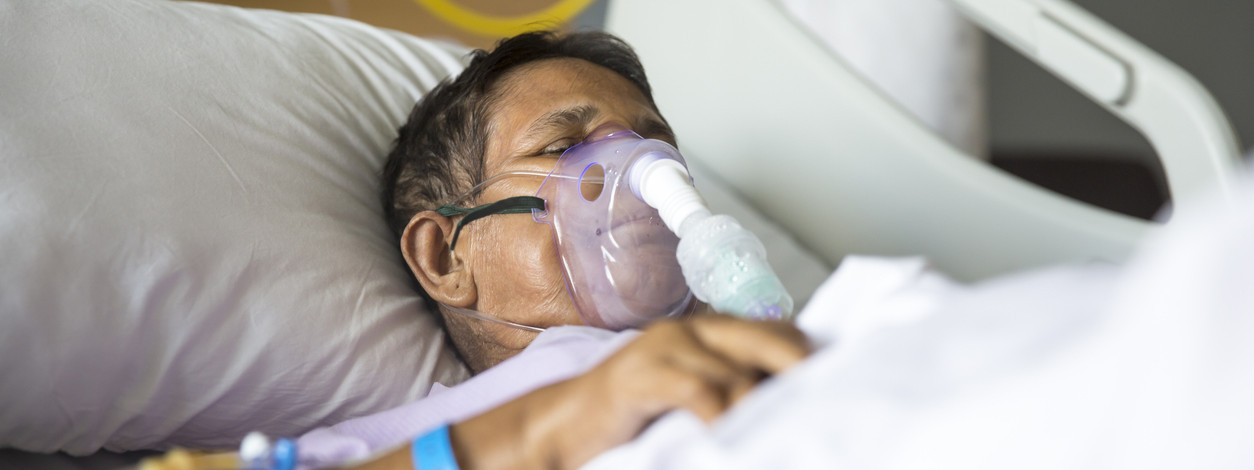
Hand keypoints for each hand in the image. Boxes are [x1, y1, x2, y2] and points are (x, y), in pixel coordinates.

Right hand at [454, 314, 809, 469]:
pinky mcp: (639, 375)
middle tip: (828, 402)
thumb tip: (788, 412)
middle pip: (766, 338)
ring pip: (736, 370)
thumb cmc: (630, 421)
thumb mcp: (690, 402)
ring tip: (778, 436)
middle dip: (799, 369)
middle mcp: (690, 330)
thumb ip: (729, 394)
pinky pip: (697, 391)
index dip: (805, 356)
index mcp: (707, 334)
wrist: (561, 430)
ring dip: (759, 407)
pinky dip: (720, 417)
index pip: (776, 330)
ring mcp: (663, 347)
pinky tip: (727, 438)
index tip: (837, 385)